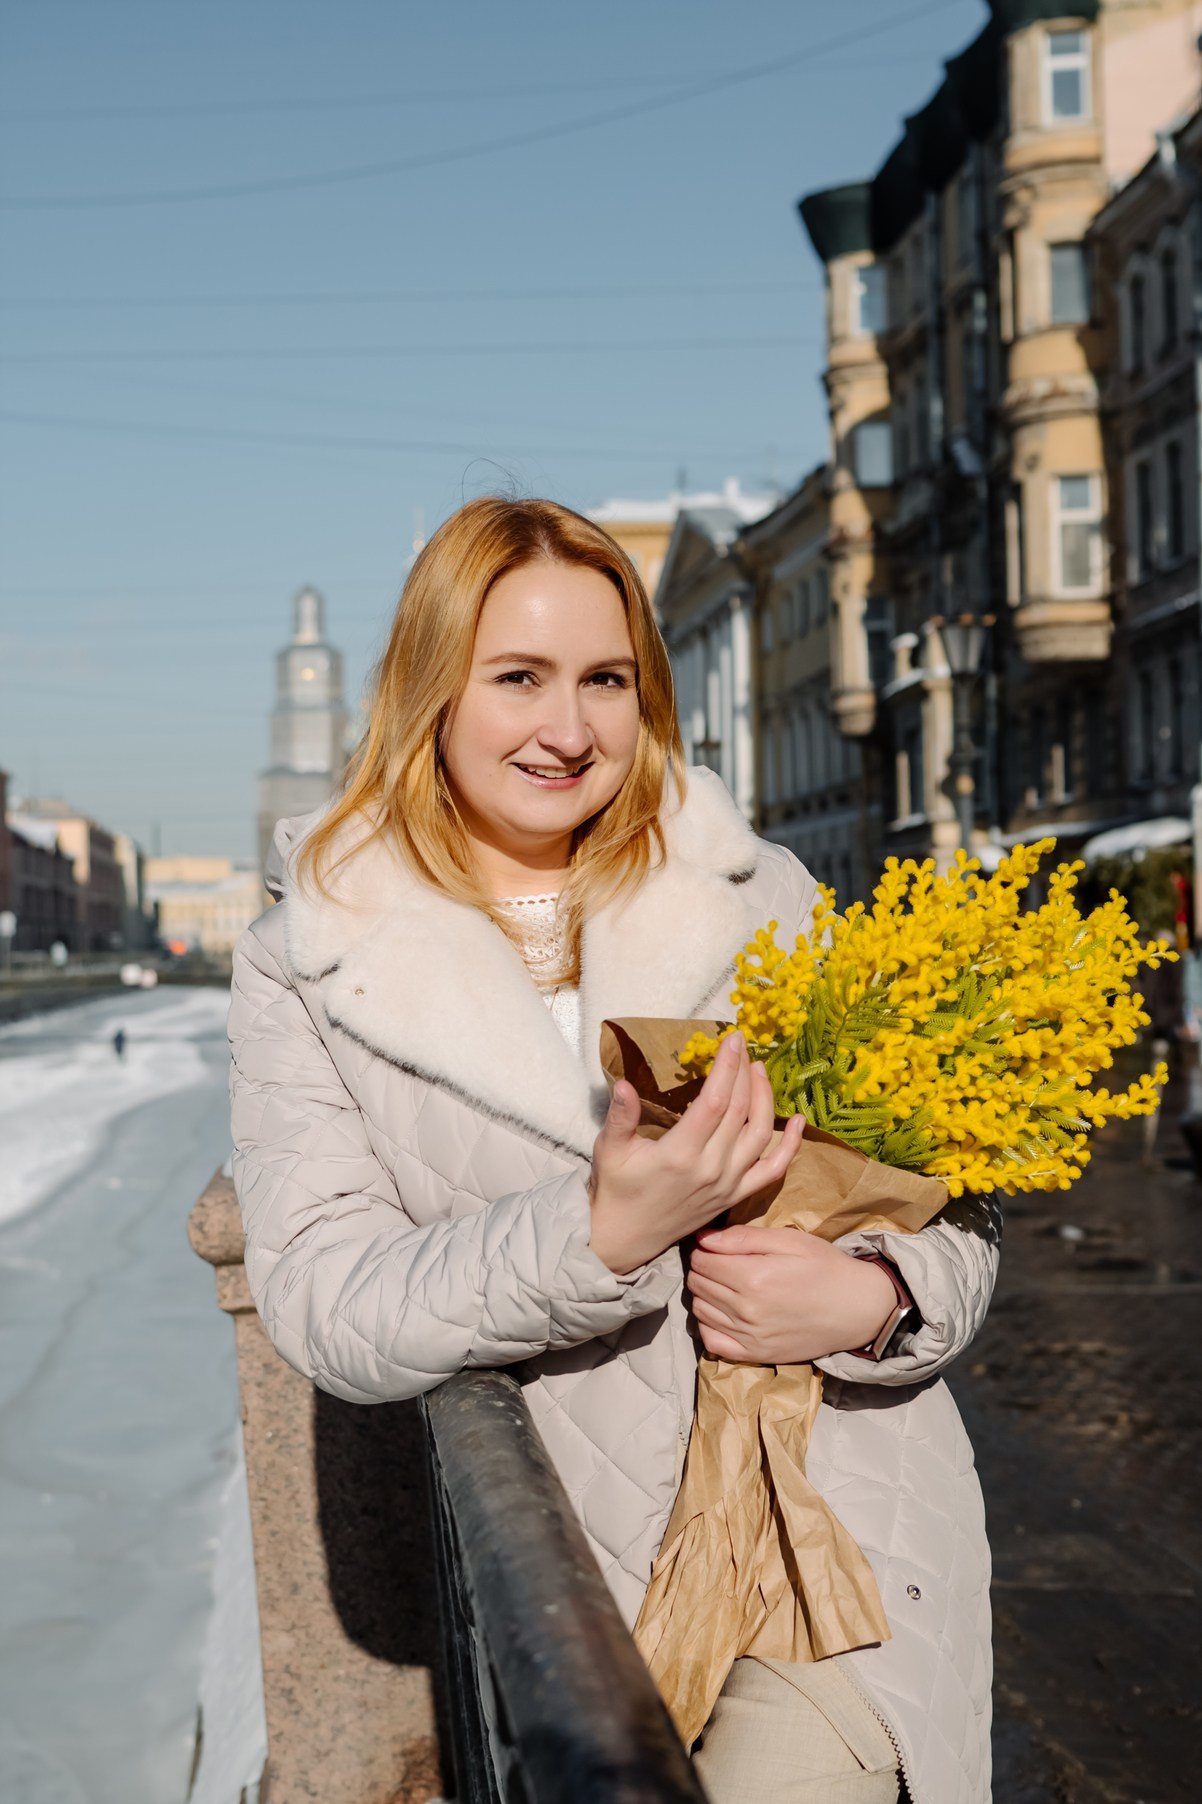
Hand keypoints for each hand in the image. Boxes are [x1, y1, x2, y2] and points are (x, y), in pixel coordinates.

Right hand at [588, 1032, 803, 1274]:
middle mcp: (710, 1169)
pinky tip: (797, 1121)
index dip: (727, 1067)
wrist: (625, 1238)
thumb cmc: (615, 1190)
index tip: (733, 1039)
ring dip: (765, 1098)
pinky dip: (790, 1146)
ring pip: (759, 1134)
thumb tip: (625, 1083)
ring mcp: (728, 1184)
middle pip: (740, 1111)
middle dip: (745, 1073)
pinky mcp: (736, 1197)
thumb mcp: (610, 1149)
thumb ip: (621, 1115)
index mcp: (680, 1154)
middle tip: (744, 1047)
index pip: (715, 1101)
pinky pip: (773, 1171)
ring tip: (759, 1070)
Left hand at [686, 1224, 897, 1362]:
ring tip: (724, 1284)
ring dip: (704, 1294)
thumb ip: (744, 1237)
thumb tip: (703, 1237)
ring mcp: (750, 1336)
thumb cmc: (826, 1268)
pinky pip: (712, 1341)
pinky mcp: (757, 1354)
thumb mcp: (790, 1240)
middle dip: (702, 1268)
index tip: (716, 1246)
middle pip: (697, 1284)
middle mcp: (747, 1310)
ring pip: (700, 1311)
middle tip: (720, 1262)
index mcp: (754, 1277)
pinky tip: (723, 1312)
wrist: (858, 1308)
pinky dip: (708, 1325)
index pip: (702, 1260)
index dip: (704, 1248)